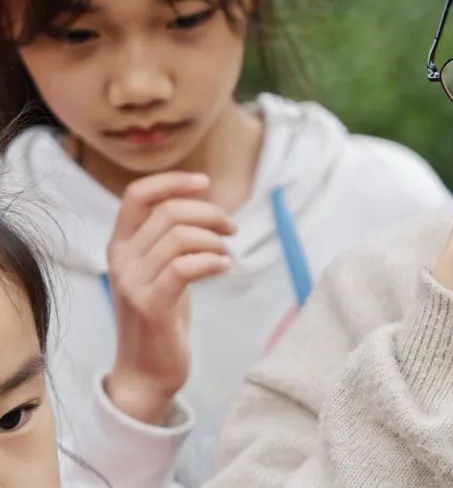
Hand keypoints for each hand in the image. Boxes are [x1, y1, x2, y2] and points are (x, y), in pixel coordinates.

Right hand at [104, 173, 234, 424]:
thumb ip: (170, 238)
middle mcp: (121, 260)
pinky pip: (185, 267)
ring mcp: (132, 283)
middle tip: (231, 229)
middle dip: (209, 214)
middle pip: (169, 213)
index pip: (137, 195)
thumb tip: (204, 205)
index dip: (172, 182)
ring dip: (215, 241)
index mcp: (120, 245)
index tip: (204, 182)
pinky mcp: (151, 306)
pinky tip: (225, 268)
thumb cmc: (162, 314)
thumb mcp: (160, 268)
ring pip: (180, 238)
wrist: (146, 371)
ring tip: (226, 255)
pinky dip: (212, 261)